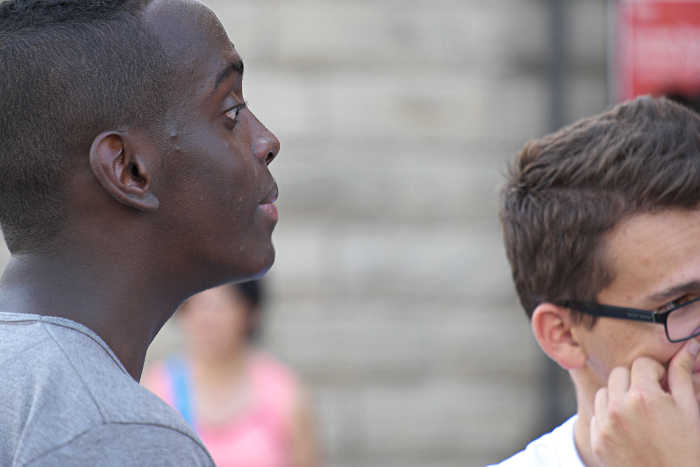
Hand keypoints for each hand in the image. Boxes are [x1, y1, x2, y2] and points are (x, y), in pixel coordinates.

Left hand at [590, 338, 699, 466]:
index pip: (642, 363)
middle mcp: (619, 408)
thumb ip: (682, 374)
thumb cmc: (688, 448)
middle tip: (652, 399)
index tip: (664, 386)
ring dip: (619, 397)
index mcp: (644, 396)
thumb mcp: (690, 409)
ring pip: (604, 392)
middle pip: (619, 373)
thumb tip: (688, 344)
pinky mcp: (597, 441)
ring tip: (639, 414)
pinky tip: (629, 430)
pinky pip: (597, 415)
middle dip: (635, 381)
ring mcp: (605, 425)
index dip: (656, 372)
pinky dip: (609, 417)